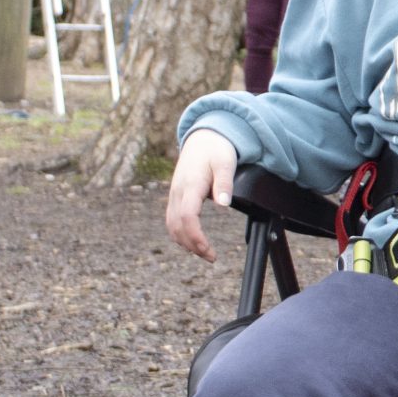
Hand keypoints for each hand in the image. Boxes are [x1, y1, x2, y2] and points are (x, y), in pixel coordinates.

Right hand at [165, 129, 238, 260]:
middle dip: (192, 245)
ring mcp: (174, 195)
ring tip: (205, 253)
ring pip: (171, 226)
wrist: (203, 139)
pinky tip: (193, 242)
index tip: (208, 250)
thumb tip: (224, 204)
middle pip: (177, 226)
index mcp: (190, 184)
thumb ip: (225, 183)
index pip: (187, 216)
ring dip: (185, 243)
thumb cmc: (216, 150)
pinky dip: (180, 235)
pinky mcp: (175, 197)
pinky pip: (171, 220)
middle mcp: (178, 192)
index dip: (195, 236)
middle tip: (212, 257)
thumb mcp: (226, 162)